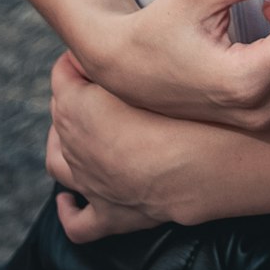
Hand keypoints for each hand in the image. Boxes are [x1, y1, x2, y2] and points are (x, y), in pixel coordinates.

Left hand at [47, 54, 178, 241]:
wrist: (211, 165)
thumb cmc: (187, 112)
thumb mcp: (151, 68)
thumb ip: (120, 57)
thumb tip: (108, 47)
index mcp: (77, 108)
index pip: (62, 74)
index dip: (79, 57)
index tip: (101, 47)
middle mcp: (76, 148)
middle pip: (62, 113)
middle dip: (76, 93)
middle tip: (106, 78)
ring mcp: (91, 185)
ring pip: (59, 163)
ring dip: (62, 143)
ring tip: (80, 129)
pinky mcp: (112, 215)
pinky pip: (78, 222)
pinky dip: (69, 211)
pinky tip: (70, 201)